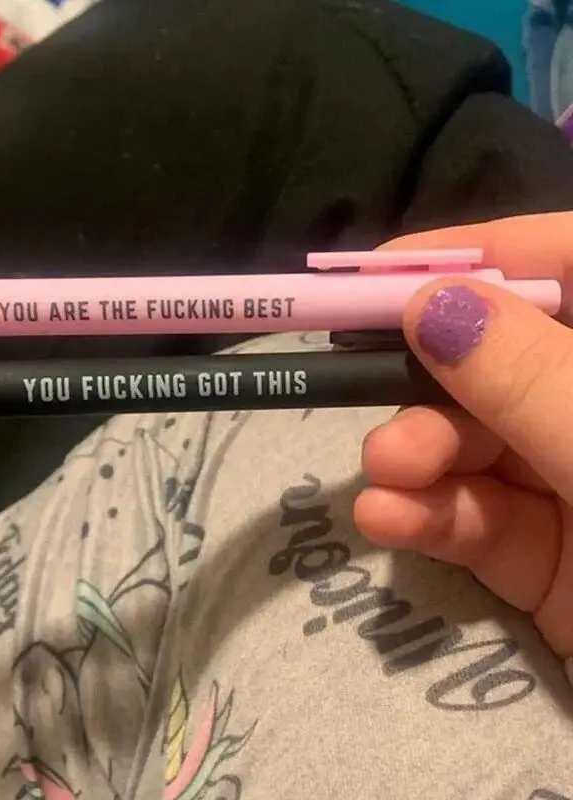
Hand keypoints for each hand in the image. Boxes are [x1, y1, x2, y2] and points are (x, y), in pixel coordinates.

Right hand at [354, 212, 572, 662]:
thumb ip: (532, 378)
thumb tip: (430, 303)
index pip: (564, 264)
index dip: (471, 260)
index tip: (375, 278)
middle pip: (503, 362)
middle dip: (430, 381)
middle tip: (363, 389)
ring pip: (479, 445)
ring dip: (418, 454)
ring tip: (383, 471)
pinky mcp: (550, 557)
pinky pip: (478, 520)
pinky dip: (427, 516)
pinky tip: (387, 517)